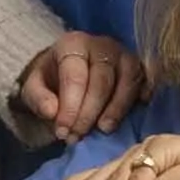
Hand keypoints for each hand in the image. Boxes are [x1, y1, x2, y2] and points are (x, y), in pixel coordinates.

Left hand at [17, 32, 143, 139]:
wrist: (69, 71)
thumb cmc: (53, 80)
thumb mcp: (34, 88)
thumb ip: (38, 98)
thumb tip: (52, 112)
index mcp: (73, 44)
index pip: (75, 76)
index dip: (70, 107)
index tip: (63, 132)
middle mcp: (102, 45)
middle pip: (101, 80)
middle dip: (90, 112)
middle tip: (78, 135)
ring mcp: (124, 54)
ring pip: (127, 80)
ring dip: (117, 108)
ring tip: (104, 129)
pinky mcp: (139, 66)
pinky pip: (146, 79)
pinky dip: (143, 93)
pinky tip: (138, 108)